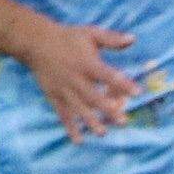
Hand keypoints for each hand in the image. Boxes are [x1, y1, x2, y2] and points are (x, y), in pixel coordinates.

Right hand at [18, 15, 141, 139]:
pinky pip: (62, 114)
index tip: (137, 93)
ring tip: (103, 133)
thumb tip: (132, 39)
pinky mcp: (54, 96)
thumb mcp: (90, 33)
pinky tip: (79, 140)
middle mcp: (75, 79)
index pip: (107, 75)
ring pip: (78, 108)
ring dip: (90, 122)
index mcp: (86, 63)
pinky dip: (70, 127)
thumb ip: (111, 38)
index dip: (122, 84)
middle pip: (93, 97)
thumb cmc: (67, 37)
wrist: (35, 43)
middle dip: (108, 110)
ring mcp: (63, 89)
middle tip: (123, 121)